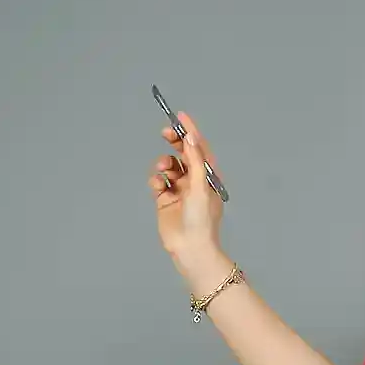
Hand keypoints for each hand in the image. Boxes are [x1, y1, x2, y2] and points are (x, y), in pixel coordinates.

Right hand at [149, 109, 226, 266]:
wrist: (190, 248)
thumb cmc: (201, 220)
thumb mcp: (200, 186)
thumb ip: (195, 161)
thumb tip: (191, 138)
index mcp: (209, 177)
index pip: (199, 148)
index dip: (191, 131)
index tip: (180, 116)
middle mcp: (195, 181)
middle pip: (183, 154)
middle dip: (175, 142)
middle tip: (166, 132)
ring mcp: (180, 190)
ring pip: (169, 167)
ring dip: (164, 164)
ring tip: (163, 169)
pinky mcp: (166, 200)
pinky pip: (158, 182)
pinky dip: (156, 180)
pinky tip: (159, 187)